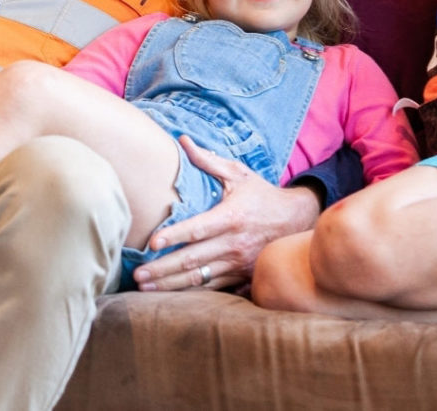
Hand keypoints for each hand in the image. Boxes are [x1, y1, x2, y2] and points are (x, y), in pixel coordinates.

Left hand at [131, 137, 320, 291]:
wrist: (298, 220)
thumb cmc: (262, 195)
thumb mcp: (239, 174)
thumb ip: (209, 161)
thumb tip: (183, 140)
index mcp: (231, 217)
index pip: (198, 229)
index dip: (174, 236)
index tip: (151, 243)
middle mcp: (235, 244)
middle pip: (193, 260)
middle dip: (162, 269)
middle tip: (137, 275)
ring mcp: (239, 264)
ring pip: (200, 278)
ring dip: (171, 285)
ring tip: (145, 288)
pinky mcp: (243, 276)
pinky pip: (213, 288)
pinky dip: (190, 293)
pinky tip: (169, 296)